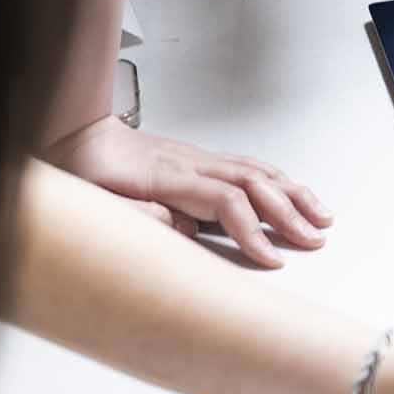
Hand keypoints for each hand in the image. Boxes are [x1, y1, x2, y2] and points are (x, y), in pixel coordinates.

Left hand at [49, 115, 330, 266]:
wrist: (73, 134)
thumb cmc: (80, 173)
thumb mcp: (97, 205)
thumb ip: (141, 218)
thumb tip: (185, 229)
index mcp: (168, 177)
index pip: (226, 202)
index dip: (253, 232)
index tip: (273, 259)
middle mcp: (190, 162)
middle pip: (253, 184)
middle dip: (289, 213)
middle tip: (315, 240)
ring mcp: (196, 156)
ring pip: (256, 171)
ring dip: (292, 193)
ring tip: (320, 216)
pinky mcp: (196, 157)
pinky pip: (245, 165)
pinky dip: (275, 178)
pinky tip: (289, 189)